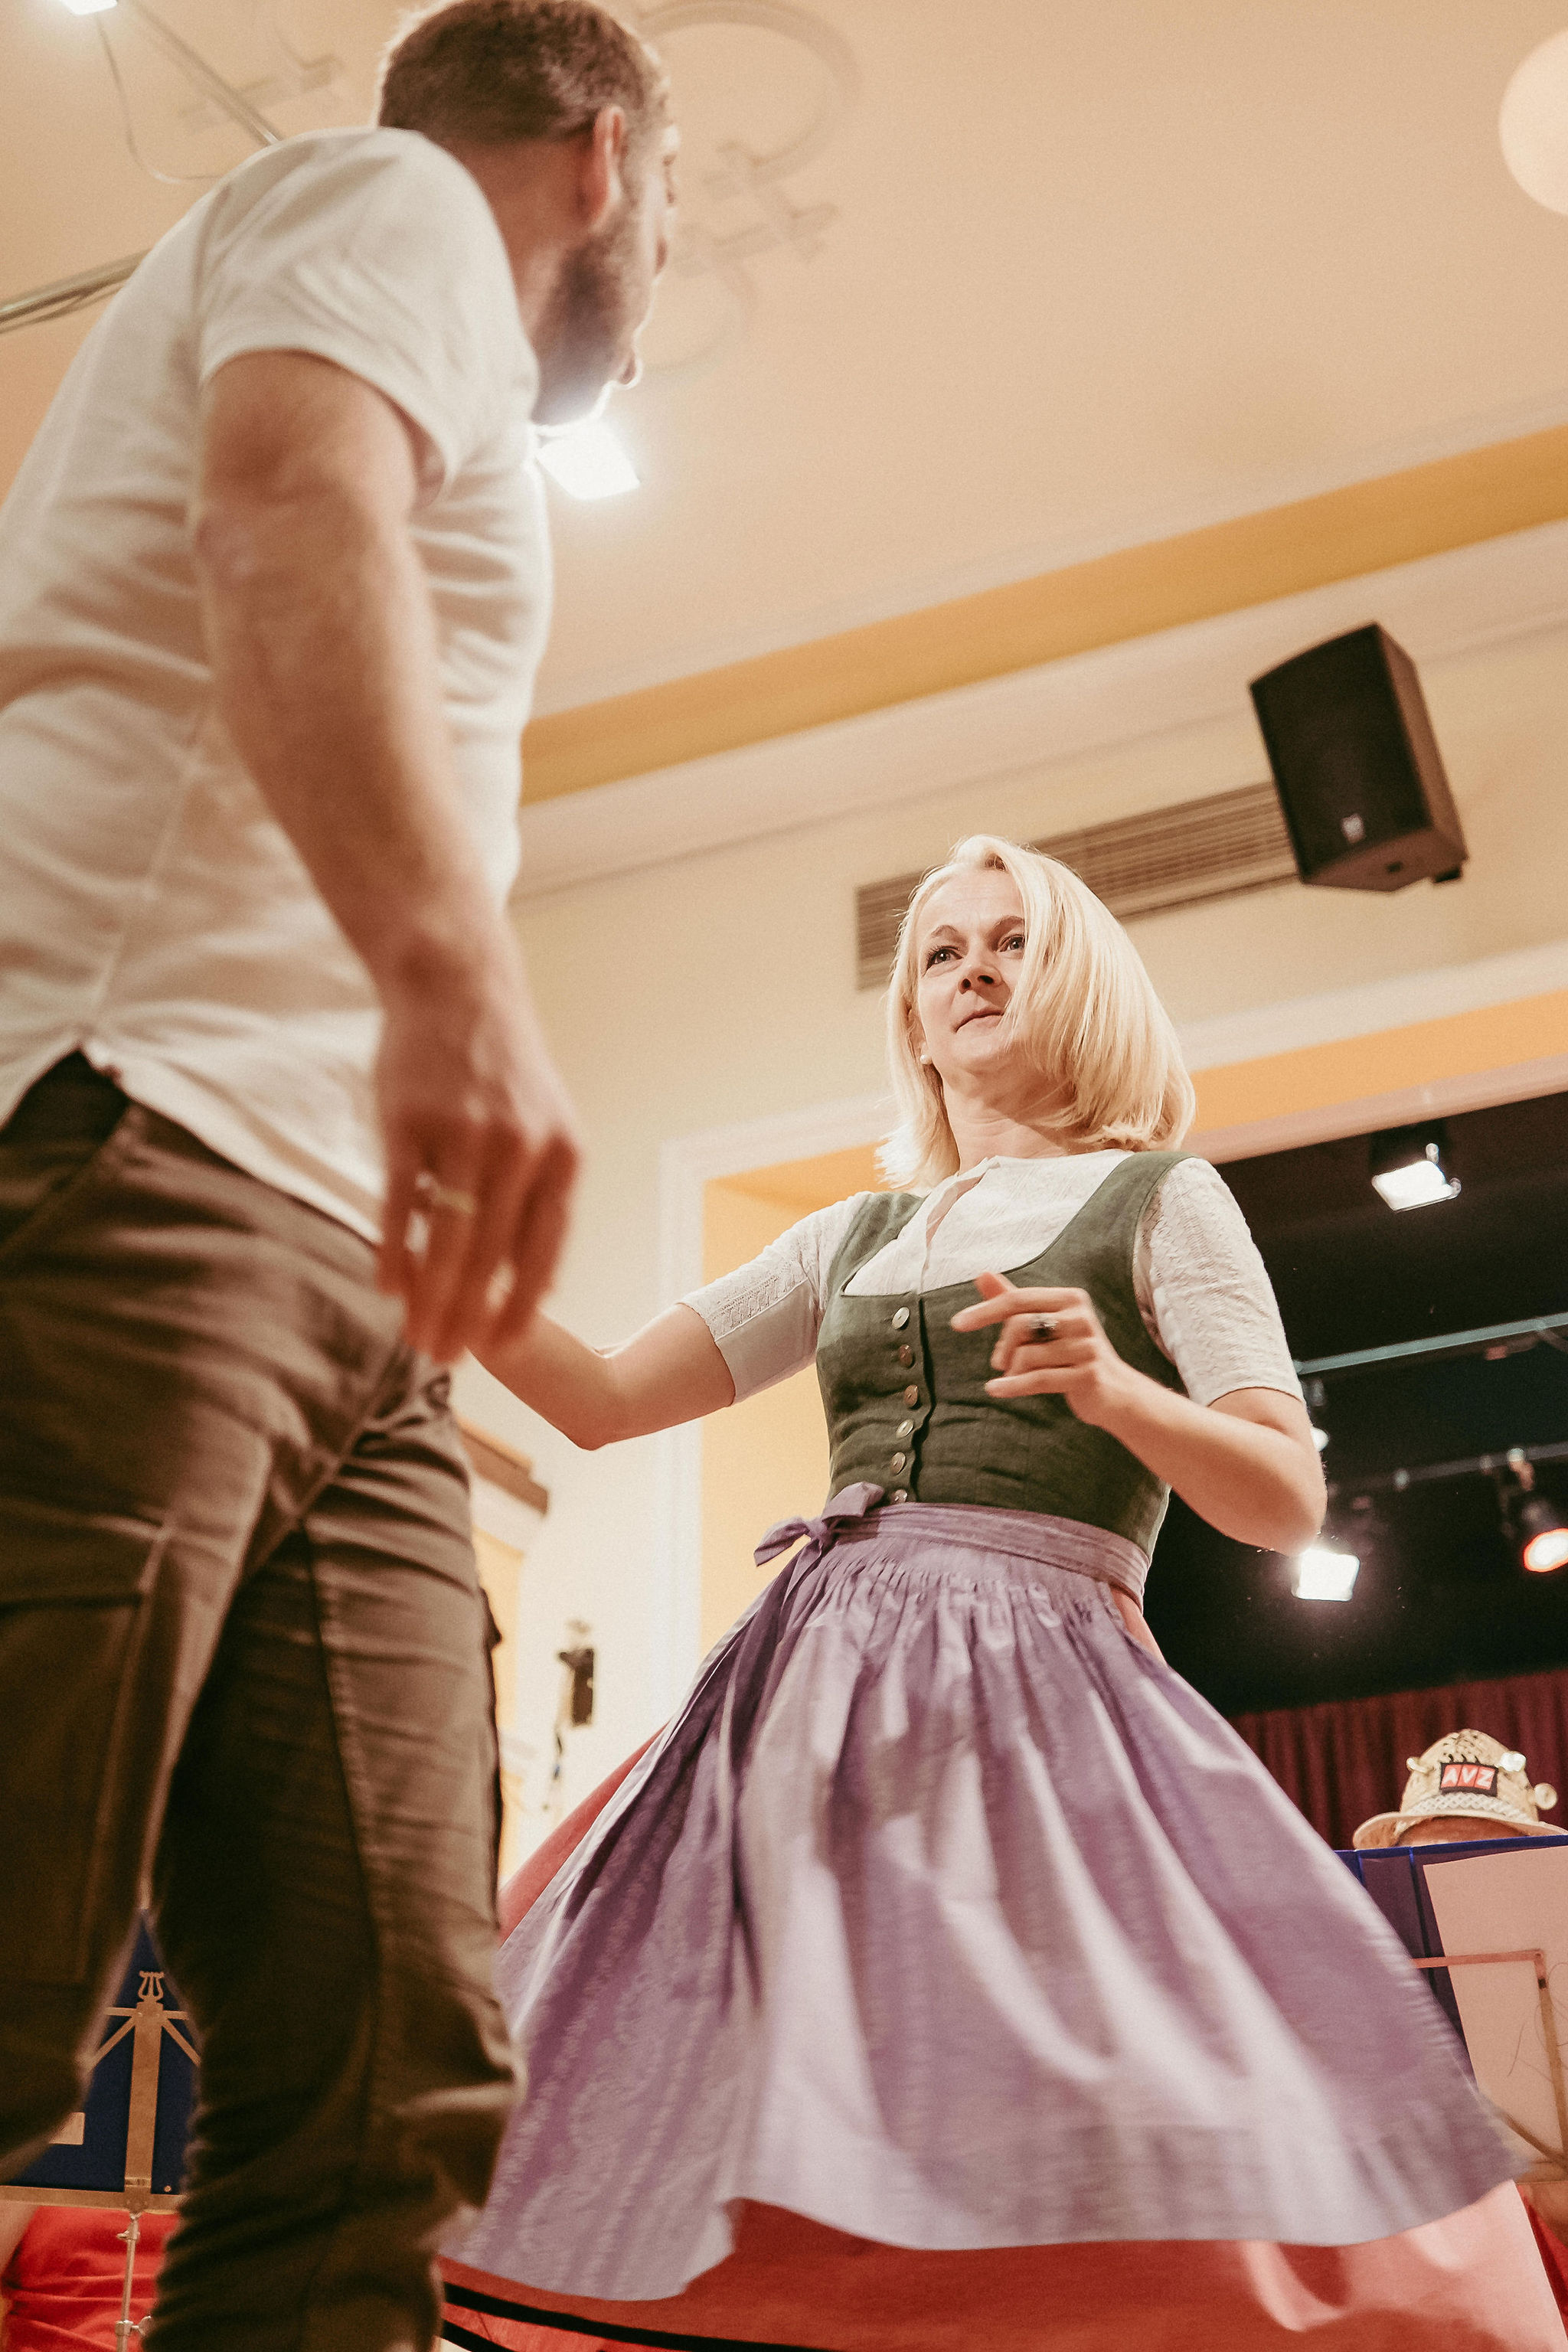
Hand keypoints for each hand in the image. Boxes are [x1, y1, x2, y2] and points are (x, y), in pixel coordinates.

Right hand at [375, 929, 579, 1363]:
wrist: (457, 989)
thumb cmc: (499, 1073)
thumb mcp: (545, 1128)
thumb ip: (540, 1200)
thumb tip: (539, 1283)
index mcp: (561, 1155)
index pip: (544, 1249)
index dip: (521, 1304)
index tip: (502, 1349)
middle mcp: (520, 1148)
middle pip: (492, 1254)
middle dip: (468, 1316)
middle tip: (446, 1361)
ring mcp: (464, 1134)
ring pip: (447, 1237)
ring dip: (430, 1297)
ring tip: (416, 1338)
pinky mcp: (410, 1122)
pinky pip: (400, 1201)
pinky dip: (393, 1249)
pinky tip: (386, 1286)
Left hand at [950, 1273, 1136, 1429]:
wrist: (1114, 1391)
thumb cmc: (1071, 1353)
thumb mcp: (1044, 1324)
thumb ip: (1013, 1301)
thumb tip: (981, 1274)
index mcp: (1071, 1299)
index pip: (1018, 1299)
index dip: (985, 1311)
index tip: (957, 1324)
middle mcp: (1081, 1317)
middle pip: (1021, 1325)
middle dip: (1003, 1347)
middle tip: (999, 1362)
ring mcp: (1087, 1346)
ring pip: (1028, 1355)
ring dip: (1011, 1370)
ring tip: (1012, 1377)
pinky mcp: (1088, 1374)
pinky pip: (1039, 1379)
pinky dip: (1012, 1386)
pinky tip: (995, 1389)